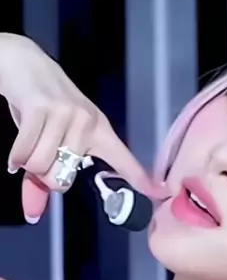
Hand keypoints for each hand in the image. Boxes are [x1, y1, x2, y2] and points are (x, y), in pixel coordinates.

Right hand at [0, 34, 168, 220]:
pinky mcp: (41, 108)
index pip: (124, 161)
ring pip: (41, 166)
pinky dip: (15, 157)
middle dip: (42, 176)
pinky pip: (25, 152)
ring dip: (26, 163)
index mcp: (99, 131)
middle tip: (39, 156)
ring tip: (28, 146)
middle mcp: (87, 124)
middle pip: (61, 179)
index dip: (140, 179)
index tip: (160, 193)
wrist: (23, 64)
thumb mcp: (52, 139)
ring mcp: (66, 115)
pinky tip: (14, 156)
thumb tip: (32, 215)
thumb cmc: (41, 108)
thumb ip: (42, 181)